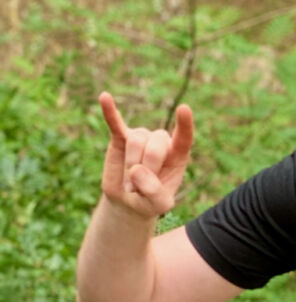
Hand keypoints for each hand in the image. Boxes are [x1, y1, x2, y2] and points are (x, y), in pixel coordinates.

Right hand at [98, 92, 193, 219]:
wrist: (129, 202)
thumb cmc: (149, 201)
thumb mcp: (158, 205)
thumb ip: (154, 192)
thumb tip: (136, 170)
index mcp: (177, 155)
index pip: (184, 137)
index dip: (184, 124)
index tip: (184, 109)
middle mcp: (160, 142)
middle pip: (155, 144)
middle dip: (147, 168)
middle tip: (138, 189)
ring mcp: (140, 138)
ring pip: (136, 140)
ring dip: (132, 164)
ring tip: (130, 185)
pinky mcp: (120, 138)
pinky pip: (115, 123)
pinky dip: (110, 112)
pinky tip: (104, 97)